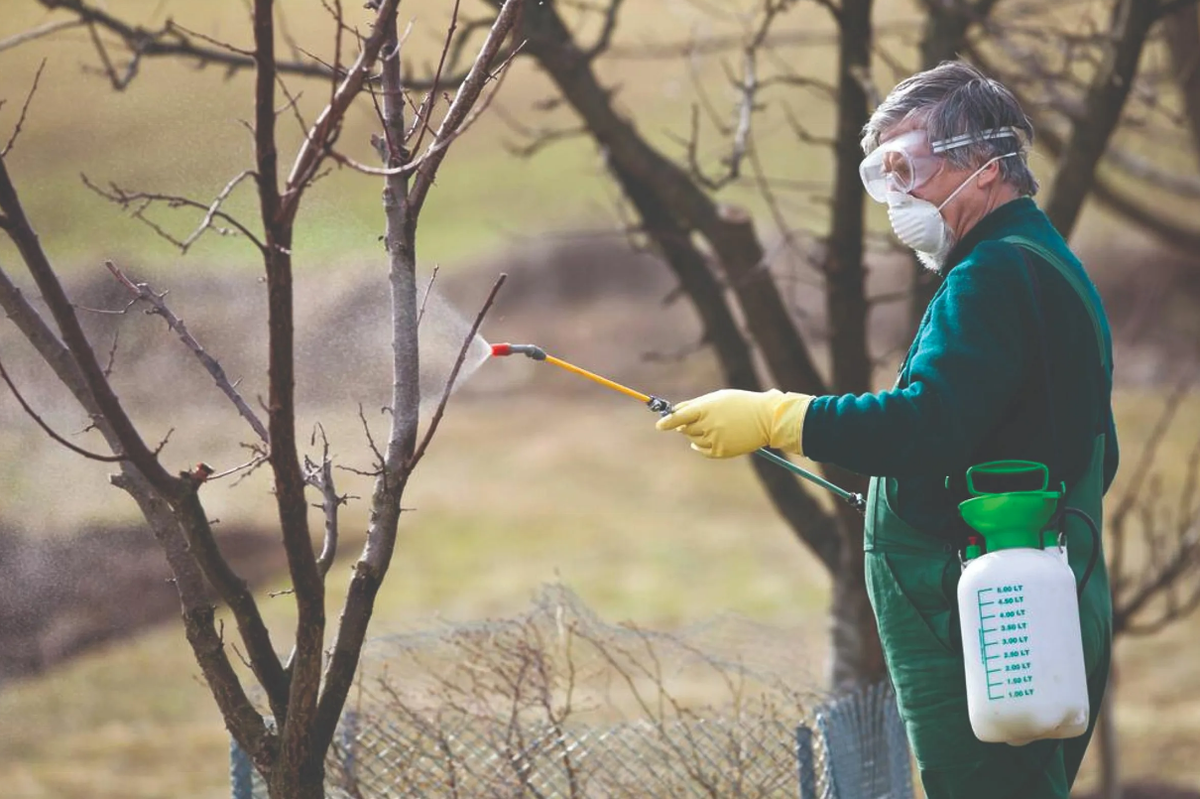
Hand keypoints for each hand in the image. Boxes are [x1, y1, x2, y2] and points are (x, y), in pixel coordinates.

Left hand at [655, 389, 812, 458]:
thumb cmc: (740, 404)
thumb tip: (674, 414)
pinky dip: (701, 446)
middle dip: (686, 425)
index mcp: (706, 408)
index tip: (659, 426)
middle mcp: (709, 425)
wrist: (766, 418)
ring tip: (714, 426)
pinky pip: (702, 451)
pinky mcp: (721, 451)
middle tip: (699, 420)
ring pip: (693, 440)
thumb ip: (695, 405)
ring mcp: (715, 439)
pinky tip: (709, 439)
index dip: (667, 421)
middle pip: (684, 429)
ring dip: (696, 434)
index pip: (680, 416)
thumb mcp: (717, 398)